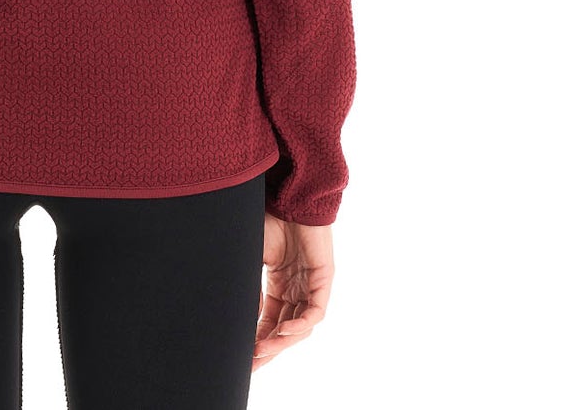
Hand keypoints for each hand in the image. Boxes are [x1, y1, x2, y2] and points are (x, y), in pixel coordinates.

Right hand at [252, 212, 333, 369]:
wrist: (287, 196)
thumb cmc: (268, 219)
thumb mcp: (251, 257)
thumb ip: (247, 285)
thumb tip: (237, 315)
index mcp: (279, 287)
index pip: (269, 323)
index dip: (257, 341)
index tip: (242, 359)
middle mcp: (296, 291)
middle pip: (284, 330)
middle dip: (268, 349)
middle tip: (252, 364)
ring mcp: (311, 287)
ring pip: (300, 326)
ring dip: (282, 340)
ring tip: (263, 350)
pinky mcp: (323, 280)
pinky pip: (315, 311)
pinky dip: (300, 324)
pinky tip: (284, 330)